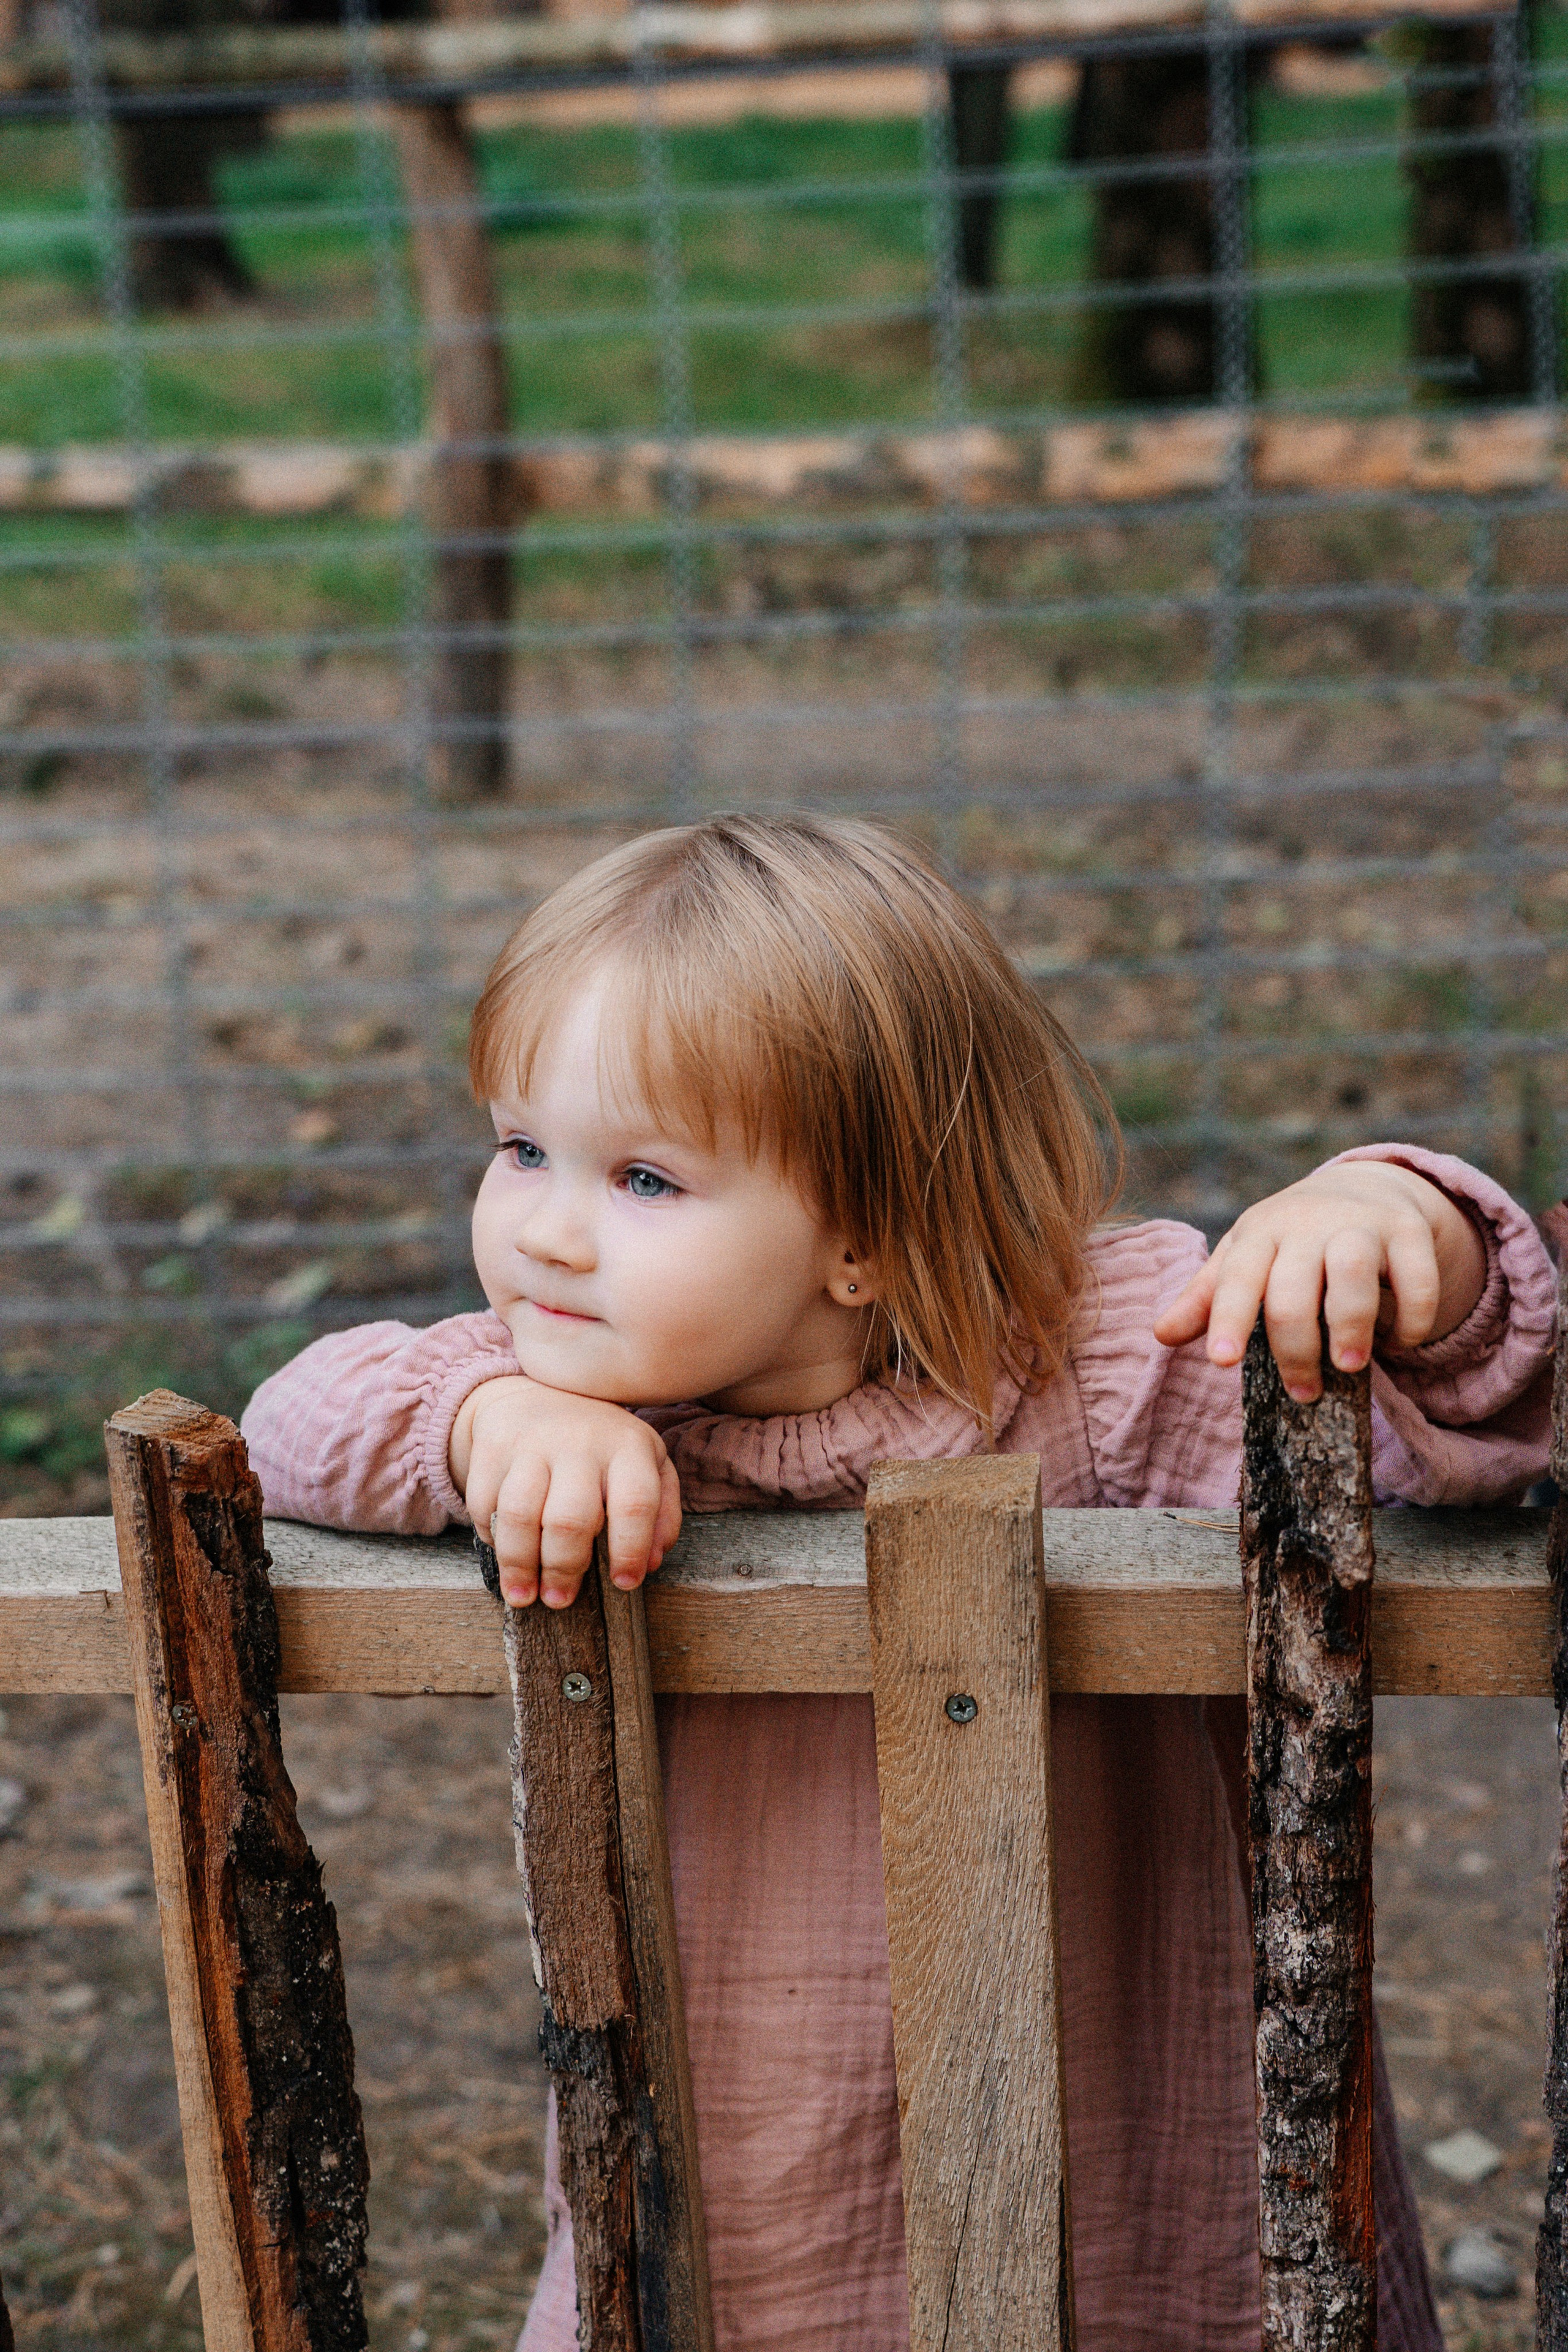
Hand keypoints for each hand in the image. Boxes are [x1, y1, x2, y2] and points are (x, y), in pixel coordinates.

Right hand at [449, 1375, 681, 1608]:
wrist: (541, 1393)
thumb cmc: (603, 1447)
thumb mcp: (647, 1465)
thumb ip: (660, 1514)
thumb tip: (649, 1564)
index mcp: (628, 1447)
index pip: (634, 1504)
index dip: (630, 1550)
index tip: (623, 1585)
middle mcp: (580, 1441)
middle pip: (569, 1518)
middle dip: (564, 1568)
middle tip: (560, 1600)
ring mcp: (532, 1441)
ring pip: (518, 1515)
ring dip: (519, 1565)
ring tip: (523, 1596)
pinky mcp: (492, 1445)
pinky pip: (484, 1504)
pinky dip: (490, 1537)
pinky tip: (504, 1551)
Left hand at [1152, 1161, 1487, 1402]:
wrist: (1361, 1187)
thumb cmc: (1290, 1239)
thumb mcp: (1245, 1258)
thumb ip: (1208, 1297)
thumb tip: (1161, 1335)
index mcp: (1260, 1232)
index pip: (1238, 1276)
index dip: (1227, 1318)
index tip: (1221, 1362)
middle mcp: (1307, 1222)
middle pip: (1292, 1287)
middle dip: (1295, 1347)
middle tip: (1304, 1391)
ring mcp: (1360, 1223)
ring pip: (1351, 1271)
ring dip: (1350, 1326)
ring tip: (1349, 1366)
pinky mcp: (1408, 1230)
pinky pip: (1416, 1276)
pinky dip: (1413, 1316)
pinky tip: (1400, 1341)